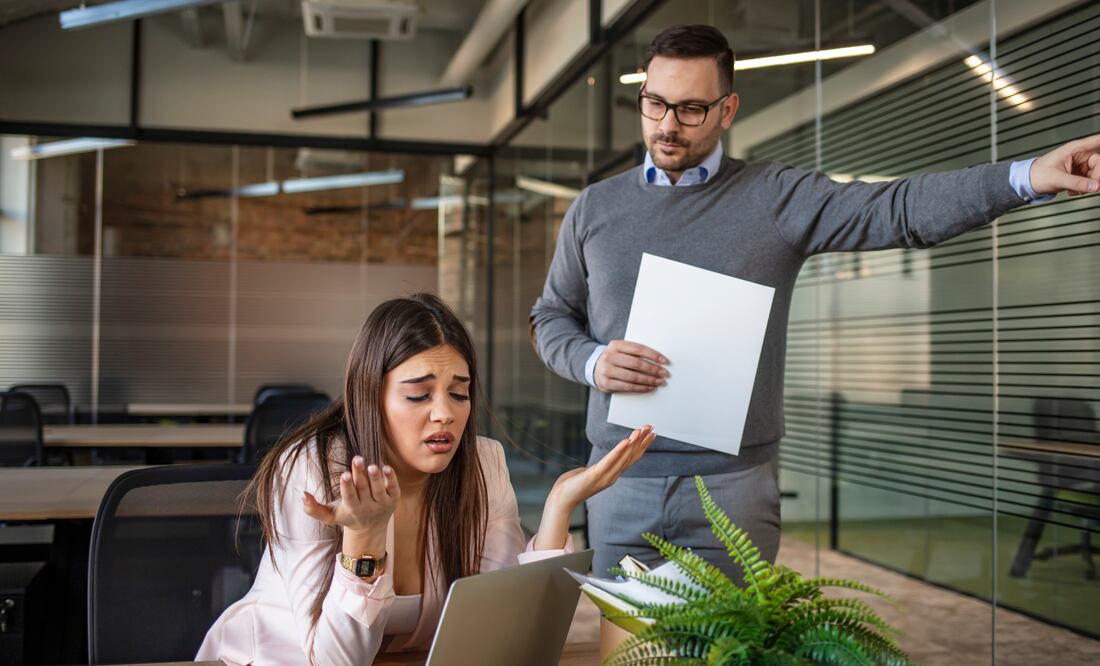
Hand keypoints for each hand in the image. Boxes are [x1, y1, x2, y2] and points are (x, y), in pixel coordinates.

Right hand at [302, 456, 399, 534]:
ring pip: (379, 490)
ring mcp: (382, 504)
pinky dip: (391, 478)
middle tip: (357, 459)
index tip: (344, 475)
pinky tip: (386, 467)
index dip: (347, 487)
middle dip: (359, 475)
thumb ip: (313, 508)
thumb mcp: (329, 515)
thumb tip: (302, 493)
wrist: (371, 529)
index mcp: (352, 509)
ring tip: (372, 465)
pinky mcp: (393, 499)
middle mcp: (368, 508)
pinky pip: (393, 488)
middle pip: (363, 490)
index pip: (349, 497)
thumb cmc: (347, 516)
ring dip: (375, 478)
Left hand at [532, 426, 655, 549]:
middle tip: (650, 427)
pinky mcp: (595, 475)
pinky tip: (625, 441)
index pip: (631, 458)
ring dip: (633, 443)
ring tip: (640, 430)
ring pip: (623, 458)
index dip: (642, 446)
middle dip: (641, 441)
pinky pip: (609, 461)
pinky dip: (618, 451)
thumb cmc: (573, 486)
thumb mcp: (590, 474)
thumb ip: (599, 468)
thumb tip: (602, 464)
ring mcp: (605, 477)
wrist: (562, 499)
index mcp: (612, 474)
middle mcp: (612, 476)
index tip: (651, 434)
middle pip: (630, 456)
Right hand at [594, 340, 669, 392]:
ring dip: (649, 380)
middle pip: (636, 363)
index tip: (664, 361)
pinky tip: (649, 387)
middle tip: (664, 373)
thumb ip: (635, 352)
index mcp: (615, 345)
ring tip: (659, 381)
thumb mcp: (621, 351)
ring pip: (633, 376)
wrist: (595, 369)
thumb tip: (658, 360)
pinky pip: (627, 387)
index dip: (653, 355)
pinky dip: (641, 388)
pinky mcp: (606, 383)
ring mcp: (607, 370)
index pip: (638, 349)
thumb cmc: (614, 359)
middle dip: (653, 369)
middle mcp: (609, 356)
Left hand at [1030, 134, 1099, 195]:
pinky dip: (1084, 188)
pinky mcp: (1080, 174)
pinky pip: (1091, 181)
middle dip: (1096, 177)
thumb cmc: (1037, 175)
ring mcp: (1081, 165)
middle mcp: (1080, 155)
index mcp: (1075, 149)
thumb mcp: (1057, 179)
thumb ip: (1077, 183)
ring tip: (1075, 191)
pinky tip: (1072, 191)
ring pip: (1097, 175)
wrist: (1029, 183)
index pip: (1096, 141)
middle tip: (1090, 188)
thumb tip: (1096, 186)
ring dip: (1088, 185)